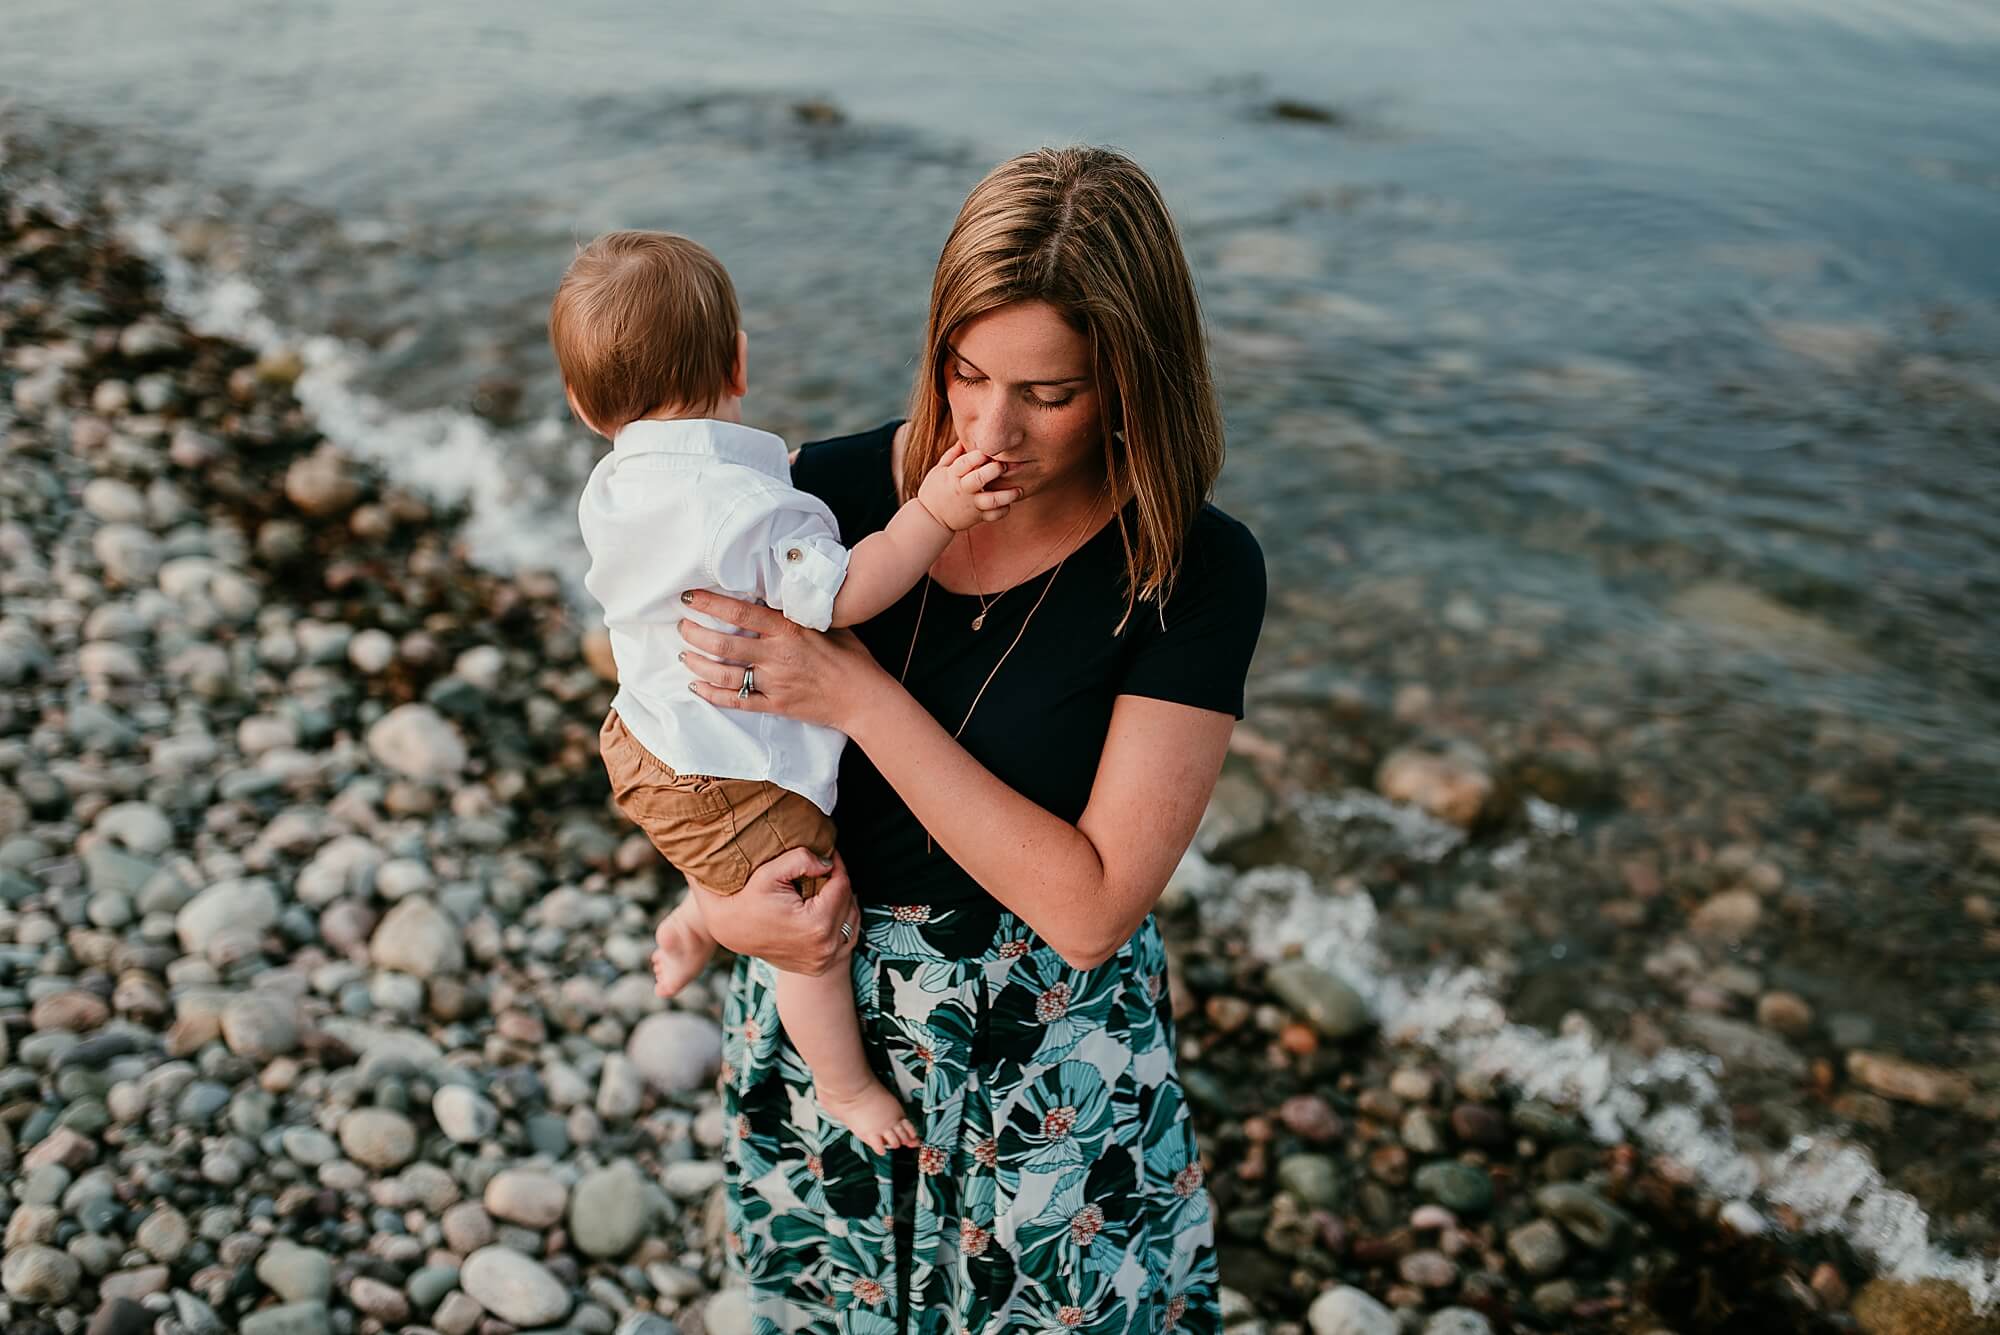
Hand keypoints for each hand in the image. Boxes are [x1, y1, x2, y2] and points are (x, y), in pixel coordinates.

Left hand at [678, 589, 886, 729]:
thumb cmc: (851, 658)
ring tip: (685, 654)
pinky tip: (697, 687)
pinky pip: (737, 701)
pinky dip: (713, 695)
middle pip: (723, 643)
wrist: (865, 698)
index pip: (739, 612)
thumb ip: (797, 614)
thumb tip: (774, 597)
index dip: (709, 603)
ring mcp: (775, 682)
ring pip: (724, 673)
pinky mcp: (776, 705)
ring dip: (698, 663)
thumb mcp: (826, 625)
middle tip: (683, 626)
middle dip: (695, 633)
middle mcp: (777, 655)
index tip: (689, 596)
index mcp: (789, 630)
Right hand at [692, 847, 860, 974]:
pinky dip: (841, 922)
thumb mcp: (770, 872)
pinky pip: (846, 938)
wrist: (731, 930)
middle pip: (848, 902)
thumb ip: (802, 859)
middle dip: (838, 882)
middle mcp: (825, 947)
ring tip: (823, 888)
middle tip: (823, 868)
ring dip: (841, 901)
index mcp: (816, 924)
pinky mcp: (820, 967)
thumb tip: (829, 863)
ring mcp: (824, 961)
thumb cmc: (748, 899)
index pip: (842, 885)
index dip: (837, 865)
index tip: (829, 853)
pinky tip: (826, 908)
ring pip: (851, 920)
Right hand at [917, 442, 1019, 532]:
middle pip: (980, 479)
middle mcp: (963, 489)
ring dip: (1007, 494)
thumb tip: (963, 438)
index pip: (965, 462)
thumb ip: (952, 454)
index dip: (978, 455)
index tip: (989, 450)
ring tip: (1018, 489)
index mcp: (952, 475)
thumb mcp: (939, 470)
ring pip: (992, 500)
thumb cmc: (935, 490)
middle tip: (1004, 465)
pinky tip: (1008, 503)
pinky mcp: (977, 517)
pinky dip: (1004, 510)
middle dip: (994, 470)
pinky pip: (994, 515)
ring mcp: (972, 504)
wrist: (931, 519)